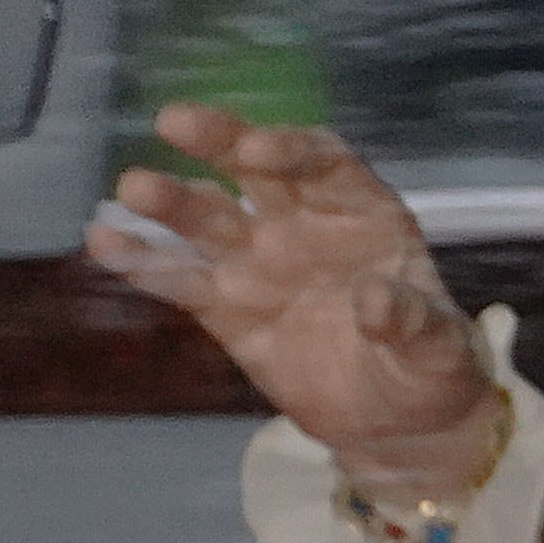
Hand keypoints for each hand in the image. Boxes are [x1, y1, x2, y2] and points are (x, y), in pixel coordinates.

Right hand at [85, 102, 500, 495]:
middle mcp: (306, 225)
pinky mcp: (229, 311)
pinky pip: (183, 280)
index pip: (325, 164)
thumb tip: (376, 299)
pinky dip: (145, 261)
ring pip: (211, 220)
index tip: (257, 154)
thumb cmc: (431, 366)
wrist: (397, 423)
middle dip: (221, 143)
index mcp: (364, 214)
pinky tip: (104, 239)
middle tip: (174, 119)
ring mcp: (263, 265)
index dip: (292, 152)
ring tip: (134, 186)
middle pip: (257, 172)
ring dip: (173, 202)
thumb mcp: (439, 350)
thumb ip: (412, 322)